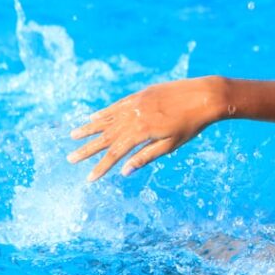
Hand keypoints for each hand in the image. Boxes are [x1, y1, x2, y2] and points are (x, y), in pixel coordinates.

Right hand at [68, 76, 227, 181]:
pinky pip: (116, 106)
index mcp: (141, 132)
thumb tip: (124, 172)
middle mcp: (134, 117)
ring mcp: (135, 104)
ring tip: (73, 136)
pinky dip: (104, 113)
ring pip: (107, 119)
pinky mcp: (140, 95)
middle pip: (106, 136)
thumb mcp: (170, 145)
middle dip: (88, 149)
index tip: (89, 178)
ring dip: (89, 128)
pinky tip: (94, 118)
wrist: (204, 96)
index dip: (101, 167)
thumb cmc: (191, 124)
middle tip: (71, 159)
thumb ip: (146, 156)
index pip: (116, 154)